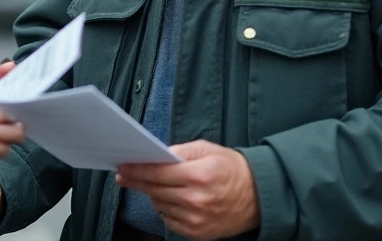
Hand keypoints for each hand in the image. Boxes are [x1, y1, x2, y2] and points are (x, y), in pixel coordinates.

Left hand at [115, 140, 259, 239]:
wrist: (258, 197)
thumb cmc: (232, 169)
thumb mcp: (209, 149)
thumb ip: (181, 150)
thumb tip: (157, 155)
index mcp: (199, 175)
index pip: (158, 172)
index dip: (137, 170)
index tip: (123, 167)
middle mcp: (196, 200)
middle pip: (155, 190)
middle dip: (137, 181)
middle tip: (124, 175)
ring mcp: (196, 219)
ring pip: (160, 205)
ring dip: (152, 194)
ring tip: (150, 184)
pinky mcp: (198, 233)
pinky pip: (169, 220)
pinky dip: (165, 209)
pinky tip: (169, 199)